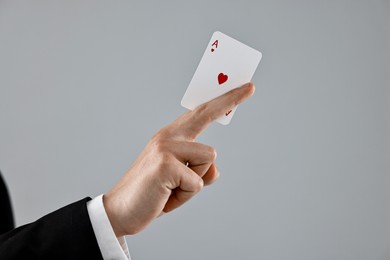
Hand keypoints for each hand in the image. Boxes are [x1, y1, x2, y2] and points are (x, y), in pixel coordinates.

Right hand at [103, 83, 254, 235]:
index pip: (199, 114)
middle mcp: (167, 137)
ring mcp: (165, 148)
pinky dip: (185, 195)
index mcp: (170, 137)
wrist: (120, 212)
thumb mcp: (180, 181)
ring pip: (208, 159)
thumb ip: (200, 172)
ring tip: (172, 190)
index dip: (221, 102)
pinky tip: (165, 196)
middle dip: (230, 99)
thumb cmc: (152, 194)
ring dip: (195, 182)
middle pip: (205, 114)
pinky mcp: (165, 165)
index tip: (242, 89)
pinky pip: (197, 182)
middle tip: (251, 87)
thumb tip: (215, 169)